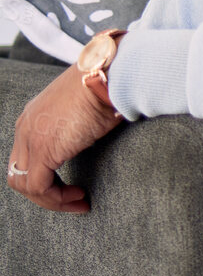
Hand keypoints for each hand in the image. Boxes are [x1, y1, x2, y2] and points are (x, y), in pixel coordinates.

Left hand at [7, 66, 125, 213]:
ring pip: (24, 184)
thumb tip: (93, 136)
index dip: (47, 177)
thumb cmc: (108, 86)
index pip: (25, 157)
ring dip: (52, 200)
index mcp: (32, 116)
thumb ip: (78, 125)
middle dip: (45, 193)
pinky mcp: (45, 149)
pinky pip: (39, 187)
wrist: (110, 74)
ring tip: (78, 201)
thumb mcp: (86, 108)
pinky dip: (57, 199)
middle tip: (74, 198)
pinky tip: (80, 196)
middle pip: (19, 173)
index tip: (74, 185)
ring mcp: (32, 138)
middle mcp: (25, 127)